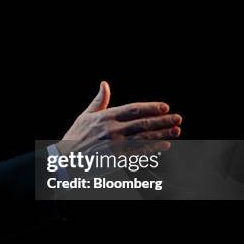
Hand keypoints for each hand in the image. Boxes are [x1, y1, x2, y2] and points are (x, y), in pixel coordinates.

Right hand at [57, 81, 181, 154]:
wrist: (66, 159)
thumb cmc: (76, 136)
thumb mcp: (86, 115)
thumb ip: (99, 100)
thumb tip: (104, 84)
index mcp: (105, 117)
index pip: (133, 109)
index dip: (150, 107)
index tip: (164, 107)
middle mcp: (111, 130)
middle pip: (142, 124)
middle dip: (161, 121)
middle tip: (177, 118)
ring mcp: (114, 145)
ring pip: (143, 138)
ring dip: (161, 134)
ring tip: (176, 130)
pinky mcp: (115, 158)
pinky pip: (138, 153)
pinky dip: (152, 149)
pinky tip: (164, 145)